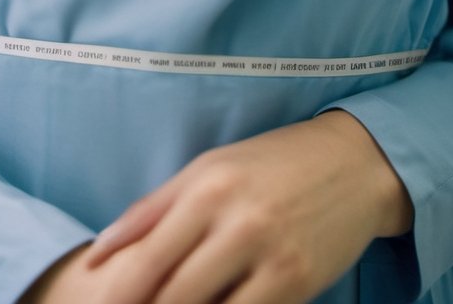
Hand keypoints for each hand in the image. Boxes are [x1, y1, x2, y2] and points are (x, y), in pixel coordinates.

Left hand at [65, 110, 412, 303]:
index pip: (146, 260)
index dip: (118, 297)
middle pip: (173, 296)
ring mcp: (270, 254)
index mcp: (205, 188)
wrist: (353, 162)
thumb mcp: (208, 170)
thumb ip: (153, 209)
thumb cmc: (270, 165)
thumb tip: (99, 250)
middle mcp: (236, 221)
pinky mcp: (300, 281)